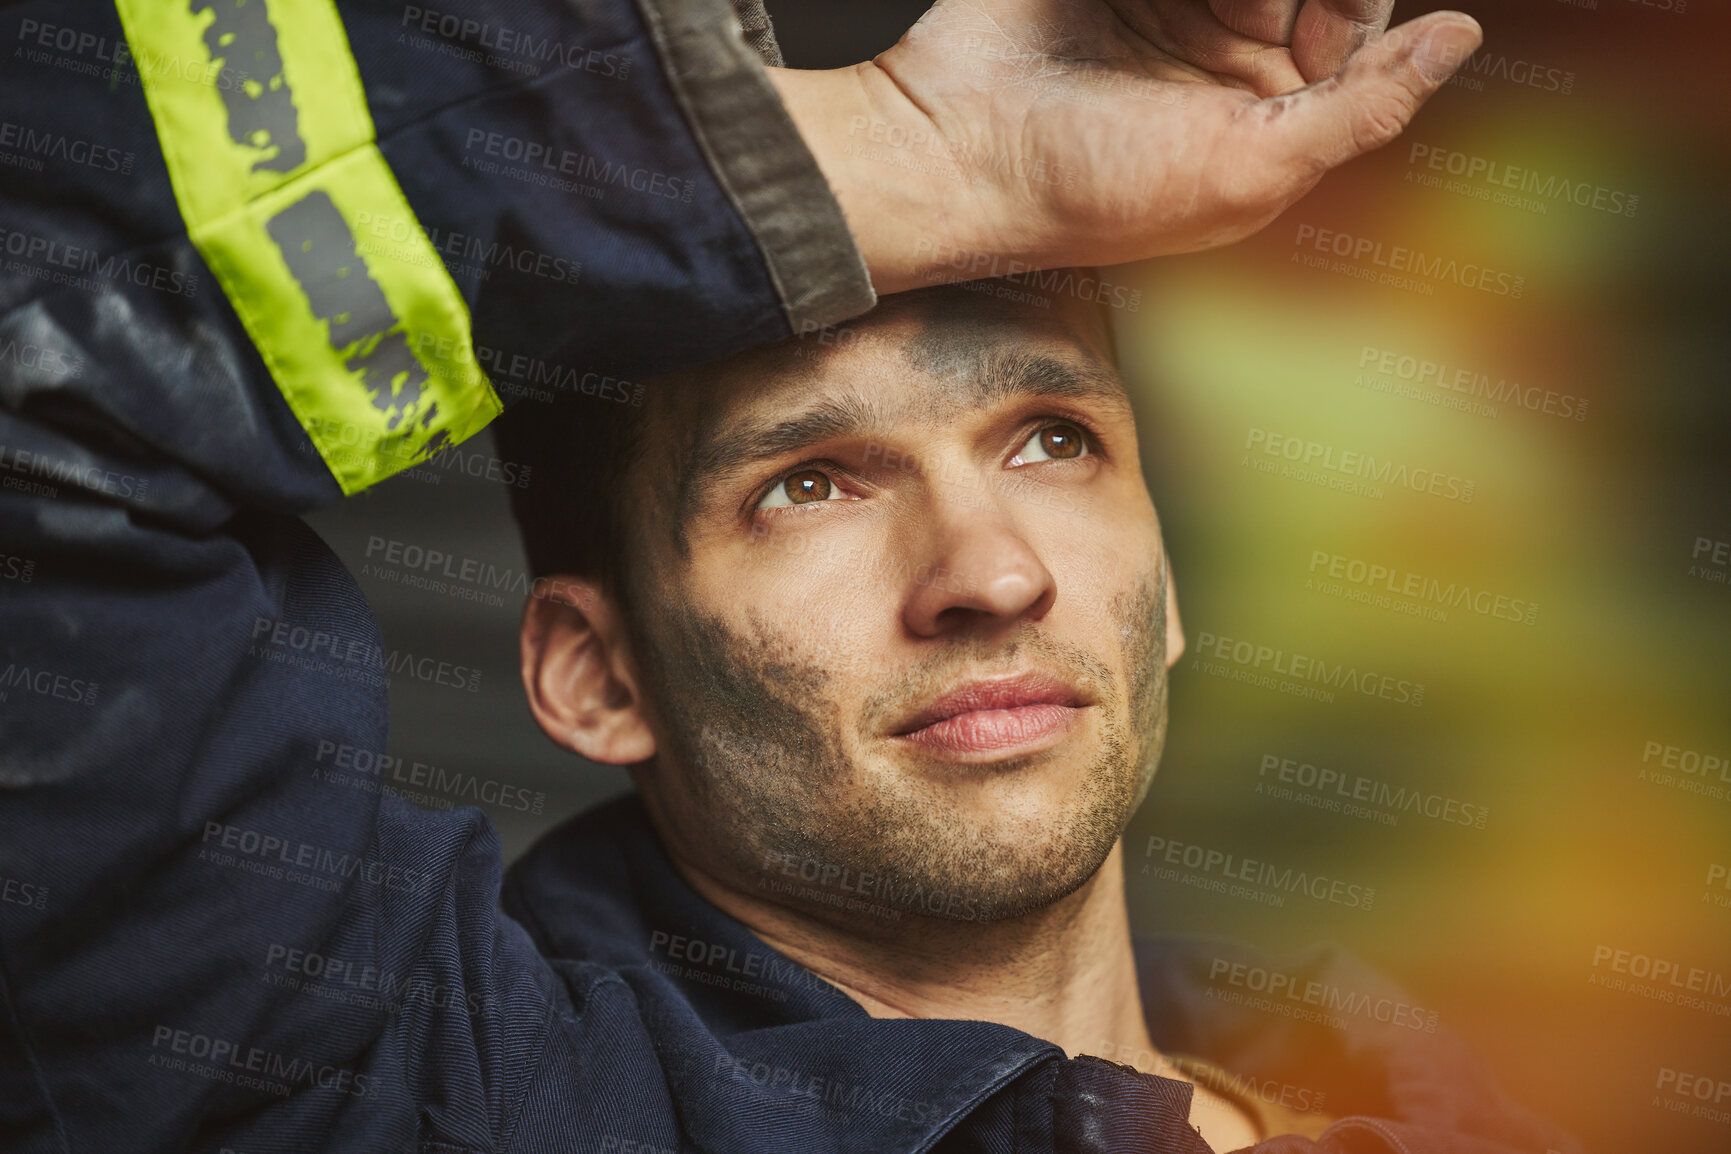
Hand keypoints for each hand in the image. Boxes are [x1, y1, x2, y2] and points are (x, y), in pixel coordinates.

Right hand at [769, 0, 1482, 291]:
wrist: (950, 150)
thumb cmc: (1087, 187)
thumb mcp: (1246, 170)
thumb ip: (1362, 108)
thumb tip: (1460, 38)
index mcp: (1271, 115)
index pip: (1355, 20)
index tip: (1283, 9)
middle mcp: (1226, 54)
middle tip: (1230, 2)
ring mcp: (1169, 4)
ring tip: (1159, 6)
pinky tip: (1135, 0)